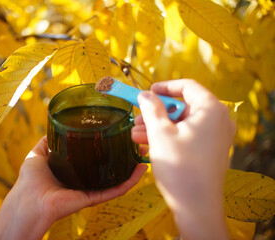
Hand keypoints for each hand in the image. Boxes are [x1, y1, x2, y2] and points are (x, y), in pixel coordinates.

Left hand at [0, 136, 146, 239]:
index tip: (119, 134)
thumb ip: (48, 141)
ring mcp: (91, 190)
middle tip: (136, 143)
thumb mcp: (38, 153)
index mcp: (74, 170)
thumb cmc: (29, 181)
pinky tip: (140, 171)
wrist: (28, 201)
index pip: (95, 158)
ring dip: (132, 168)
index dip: (107, 147)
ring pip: (117, 179)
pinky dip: (129, 182)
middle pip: (109, 168)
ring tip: (143, 153)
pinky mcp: (93, 198)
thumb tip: (55, 127)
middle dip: (125, 156)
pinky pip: (115, 190)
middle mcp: (85, 180)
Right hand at [131, 79, 235, 239]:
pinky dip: (169, 138)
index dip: (164, 87)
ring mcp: (216, 137)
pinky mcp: (210, 151)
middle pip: (183, 107)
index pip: (187, 86)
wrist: (197, 206)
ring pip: (182, 123)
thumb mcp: (160, 133)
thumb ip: (151, 109)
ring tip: (136, 135)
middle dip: (157, 113)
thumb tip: (144, 95)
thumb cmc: (180, 167)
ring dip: (158, 127)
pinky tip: (147, 145)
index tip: (147, 92)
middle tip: (137, 119)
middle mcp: (218, 120)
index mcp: (211, 109)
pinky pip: (187, 136)